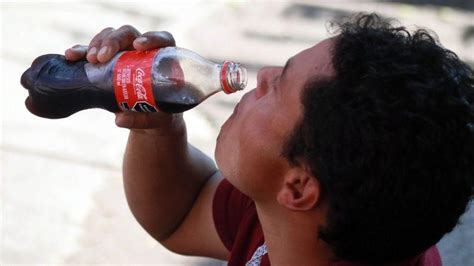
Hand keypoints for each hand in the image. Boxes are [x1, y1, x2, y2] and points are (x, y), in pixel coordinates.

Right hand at [64, 25, 180, 130]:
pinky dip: (81, 52)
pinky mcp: (107, 60)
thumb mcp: (155, 120)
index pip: (161, 39)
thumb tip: (119, 119)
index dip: (151, 38)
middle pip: (129, 34)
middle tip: (102, 57)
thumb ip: (141, 120)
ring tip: (90, 60)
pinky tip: (71, 55)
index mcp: (163, 59)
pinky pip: (93, 51)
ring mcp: (124, 53)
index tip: (138, 46)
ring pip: (110, 36)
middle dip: (113, 41)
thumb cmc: (159, 116)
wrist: (148, 119)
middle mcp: (144, 51)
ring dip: (97, 44)